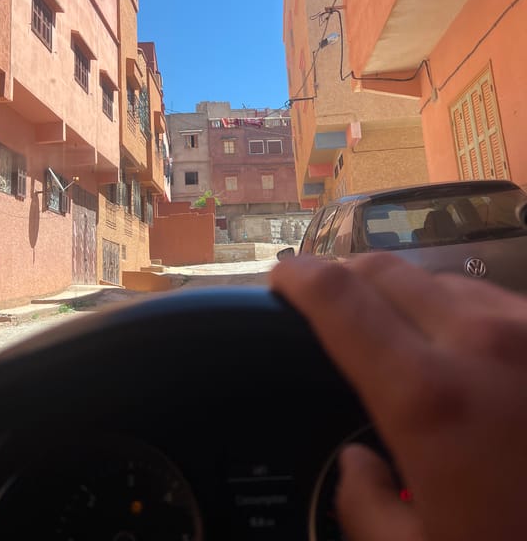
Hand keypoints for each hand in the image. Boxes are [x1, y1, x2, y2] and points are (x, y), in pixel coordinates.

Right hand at [270, 253, 526, 540]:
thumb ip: (367, 504)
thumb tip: (358, 464)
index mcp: (431, 395)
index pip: (340, 298)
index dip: (298, 278)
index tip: (280, 278)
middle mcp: (483, 340)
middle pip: (387, 271)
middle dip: (345, 276)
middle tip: (325, 301)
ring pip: (443, 281)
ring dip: (406, 295)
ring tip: (395, 331)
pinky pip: (495, 304)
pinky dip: (460, 315)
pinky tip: (466, 354)